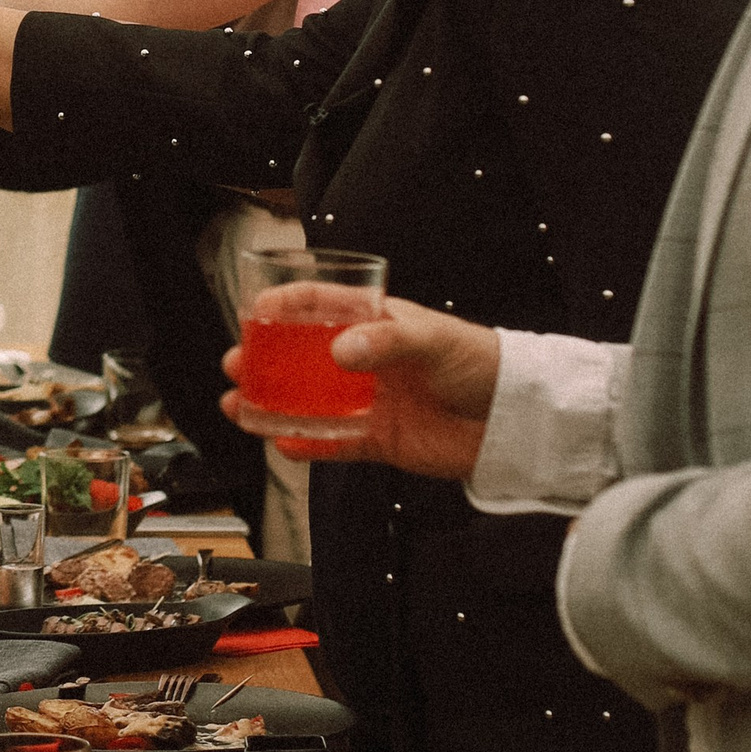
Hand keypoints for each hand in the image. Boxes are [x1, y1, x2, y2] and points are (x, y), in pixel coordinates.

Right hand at [220, 294, 501, 480]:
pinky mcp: (377, 439)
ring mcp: (367, 401)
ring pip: (306, 402)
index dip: (284, 306)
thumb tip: (340, 352)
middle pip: (301, 357)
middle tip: (237, 364)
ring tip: (239, 406)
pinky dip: (305, 445)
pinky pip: (331, 443)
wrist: (513, 418)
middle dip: (264, 360)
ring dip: (271, 404)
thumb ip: (386, 342)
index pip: (320, 306)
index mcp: (375, 324)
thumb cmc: (481, 362)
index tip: (254, 312)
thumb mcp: (433, 339)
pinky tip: (281, 442)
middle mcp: (365, 361)